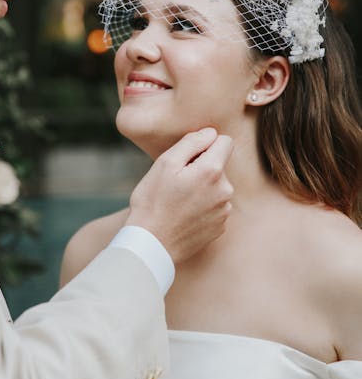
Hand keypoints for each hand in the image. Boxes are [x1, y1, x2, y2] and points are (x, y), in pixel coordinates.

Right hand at [125, 128, 232, 263]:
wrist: (152, 245)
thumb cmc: (153, 201)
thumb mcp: (165, 163)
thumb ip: (191, 142)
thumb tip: (210, 133)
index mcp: (212, 171)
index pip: (225, 141)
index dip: (206, 143)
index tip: (188, 156)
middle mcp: (225, 190)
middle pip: (220, 164)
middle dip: (202, 166)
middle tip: (177, 181)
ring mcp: (224, 210)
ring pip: (217, 186)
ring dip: (203, 187)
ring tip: (179, 199)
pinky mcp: (220, 226)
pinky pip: (215, 205)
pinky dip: (203, 205)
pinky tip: (184, 214)